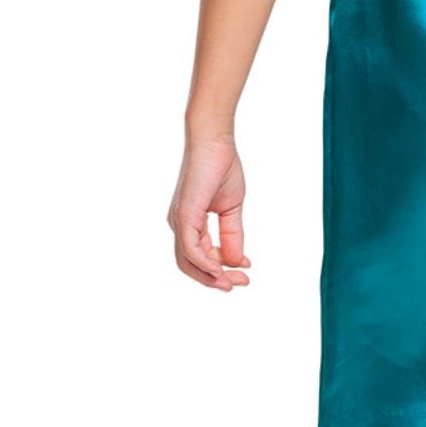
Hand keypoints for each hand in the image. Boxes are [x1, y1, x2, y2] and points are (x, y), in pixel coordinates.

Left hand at [168, 135, 250, 289]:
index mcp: (190, 223)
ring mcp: (179, 221)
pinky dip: (205, 262)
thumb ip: (233, 235)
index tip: (246, 273)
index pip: (201, 257)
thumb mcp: (231, 209)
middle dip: (216, 280)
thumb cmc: (221, 168)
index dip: (222, 269)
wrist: (215, 142)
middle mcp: (180, 225)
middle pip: (192, 266)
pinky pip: (190, 248)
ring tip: (234, 281)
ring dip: (211, 276)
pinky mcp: (184, 215)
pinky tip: (221, 268)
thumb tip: (237, 262)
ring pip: (188, 262)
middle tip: (241, 284)